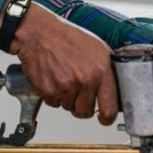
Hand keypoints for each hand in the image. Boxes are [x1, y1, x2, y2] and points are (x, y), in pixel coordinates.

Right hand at [10, 3, 119, 124]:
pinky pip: (54, 103)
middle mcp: (85, 80)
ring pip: (68, 107)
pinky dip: (53, 94)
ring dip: (66, 98)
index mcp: (101, 71)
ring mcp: (66, 87)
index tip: (104, 118)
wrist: (39, 33)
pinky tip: (53, 78)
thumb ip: (107, 72)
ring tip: (63, 78)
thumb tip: (112, 91)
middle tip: (77, 90)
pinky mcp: (49, 91)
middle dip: (82, 105)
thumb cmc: (66, 38)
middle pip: (85, 111)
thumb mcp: (97, 48)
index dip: (107, 118)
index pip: (110, 108)